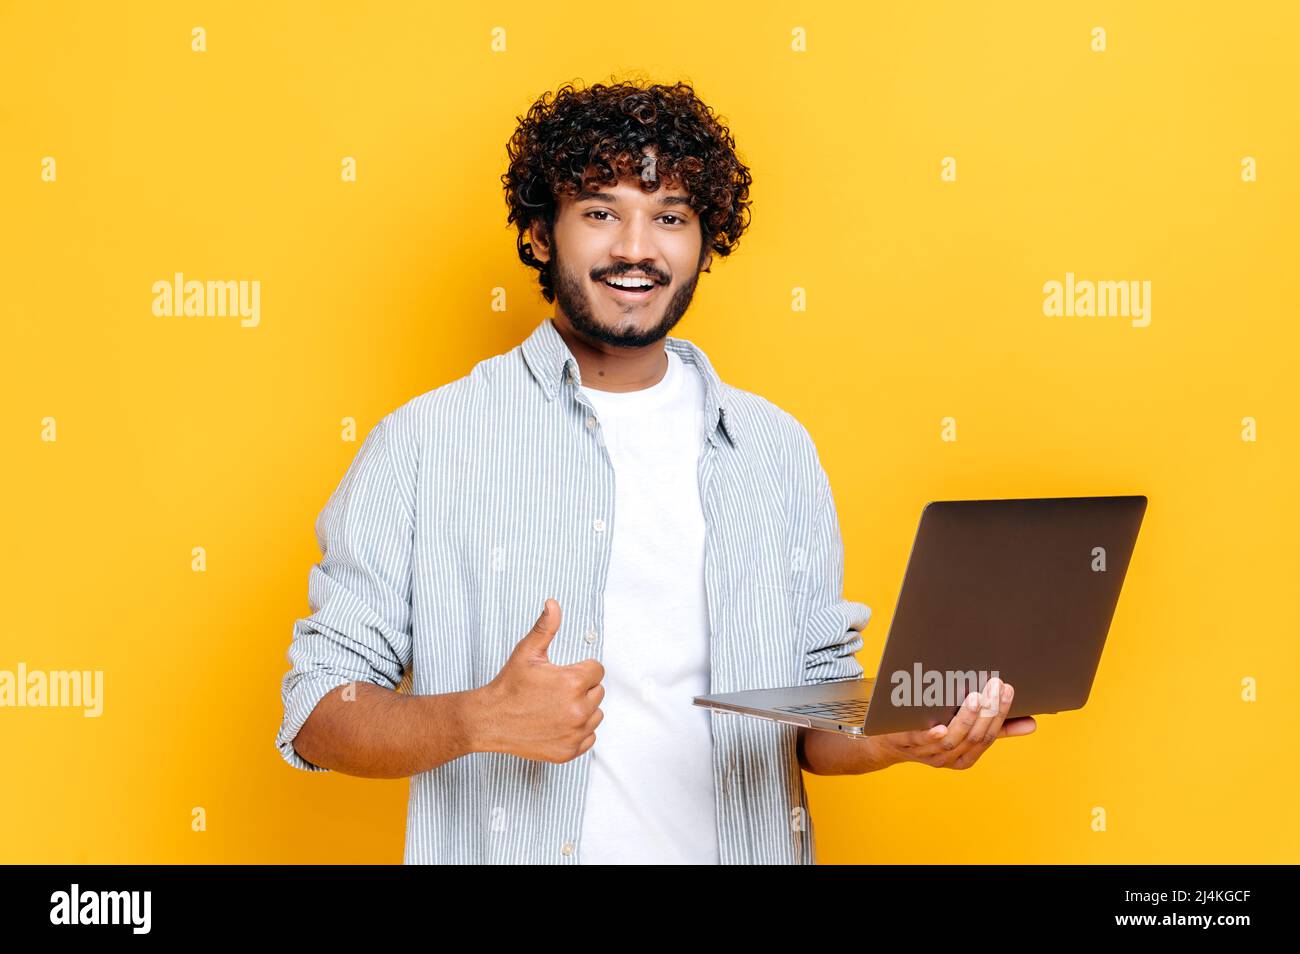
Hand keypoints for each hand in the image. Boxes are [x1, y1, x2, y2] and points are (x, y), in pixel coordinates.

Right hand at [472, 598, 604, 763]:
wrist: (489, 720)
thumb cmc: (508, 687)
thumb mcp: (526, 652)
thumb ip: (545, 627)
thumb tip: (553, 604)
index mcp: (573, 683)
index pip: (597, 670)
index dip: (581, 669)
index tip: (563, 674)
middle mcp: (578, 709)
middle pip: (598, 692)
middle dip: (581, 689)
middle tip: (556, 690)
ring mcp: (574, 733)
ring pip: (596, 714)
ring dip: (582, 709)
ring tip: (556, 706)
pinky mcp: (569, 751)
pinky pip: (589, 737)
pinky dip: (577, 731)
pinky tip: (557, 723)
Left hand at [871, 677, 1035, 770]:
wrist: (884, 740)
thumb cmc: (929, 730)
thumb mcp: (963, 730)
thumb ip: (994, 728)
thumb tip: (1031, 724)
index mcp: (964, 757)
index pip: (988, 737)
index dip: (1001, 715)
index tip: (1009, 690)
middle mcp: (947, 758)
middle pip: (974, 738)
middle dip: (989, 712)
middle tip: (996, 685)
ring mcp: (926, 753)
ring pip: (952, 740)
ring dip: (967, 719)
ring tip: (977, 697)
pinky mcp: (905, 743)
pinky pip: (921, 741)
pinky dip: (934, 736)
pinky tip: (942, 726)